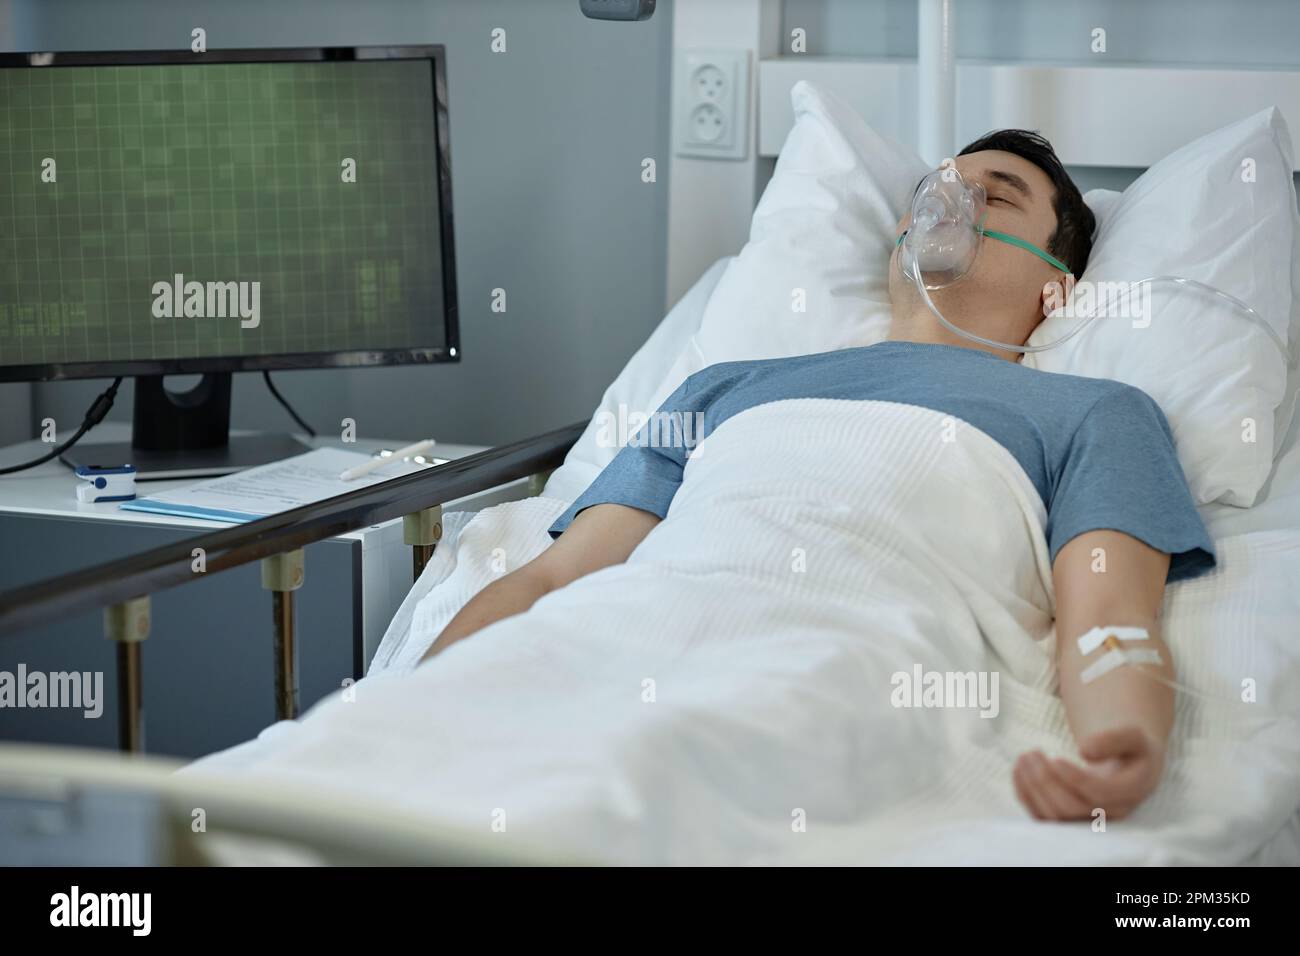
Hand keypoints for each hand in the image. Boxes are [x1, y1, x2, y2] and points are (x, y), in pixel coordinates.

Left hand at [1013, 727, 1164, 821]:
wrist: (1131, 768)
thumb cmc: (1131, 749)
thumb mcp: (1133, 736)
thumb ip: (1114, 739)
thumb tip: (1084, 750)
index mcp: (1130, 792)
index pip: (1099, 794)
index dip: (1075, 778)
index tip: (1055, 758)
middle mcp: (1110, 814)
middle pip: (1072, 808)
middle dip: (1046, 781)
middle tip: (1031, 752)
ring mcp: (1089, 820)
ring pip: (1054, 816)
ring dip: (1032, 787)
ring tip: (1024, 757)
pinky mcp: (1069, 819)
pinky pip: (1042, 816)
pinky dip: (1025, 795)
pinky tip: (1019, 770)